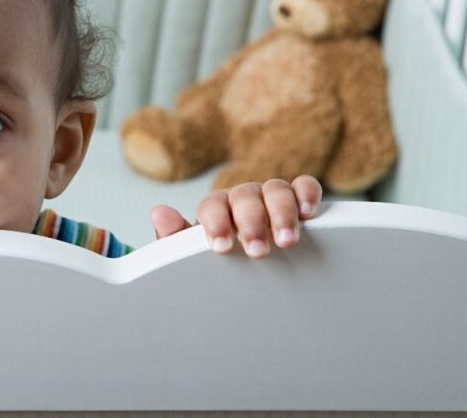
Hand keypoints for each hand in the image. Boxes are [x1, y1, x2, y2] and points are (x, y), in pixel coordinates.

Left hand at [150, 175, 322, 257]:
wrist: (250, 281)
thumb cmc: (222, 262)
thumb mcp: (196, 258)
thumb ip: (176, 239)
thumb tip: (158, 212)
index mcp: (216, 209)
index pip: (212, 205)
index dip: (216, 223)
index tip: (222, 247)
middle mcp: (242, 198)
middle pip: (244, 196)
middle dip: (251, 222)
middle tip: (257, 250)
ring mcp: (270, 197)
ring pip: (275, 190)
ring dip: (281, 213)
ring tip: (286, 241)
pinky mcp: (298, 199)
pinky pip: (304, 185)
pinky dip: (306, 193)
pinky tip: (308, 212)